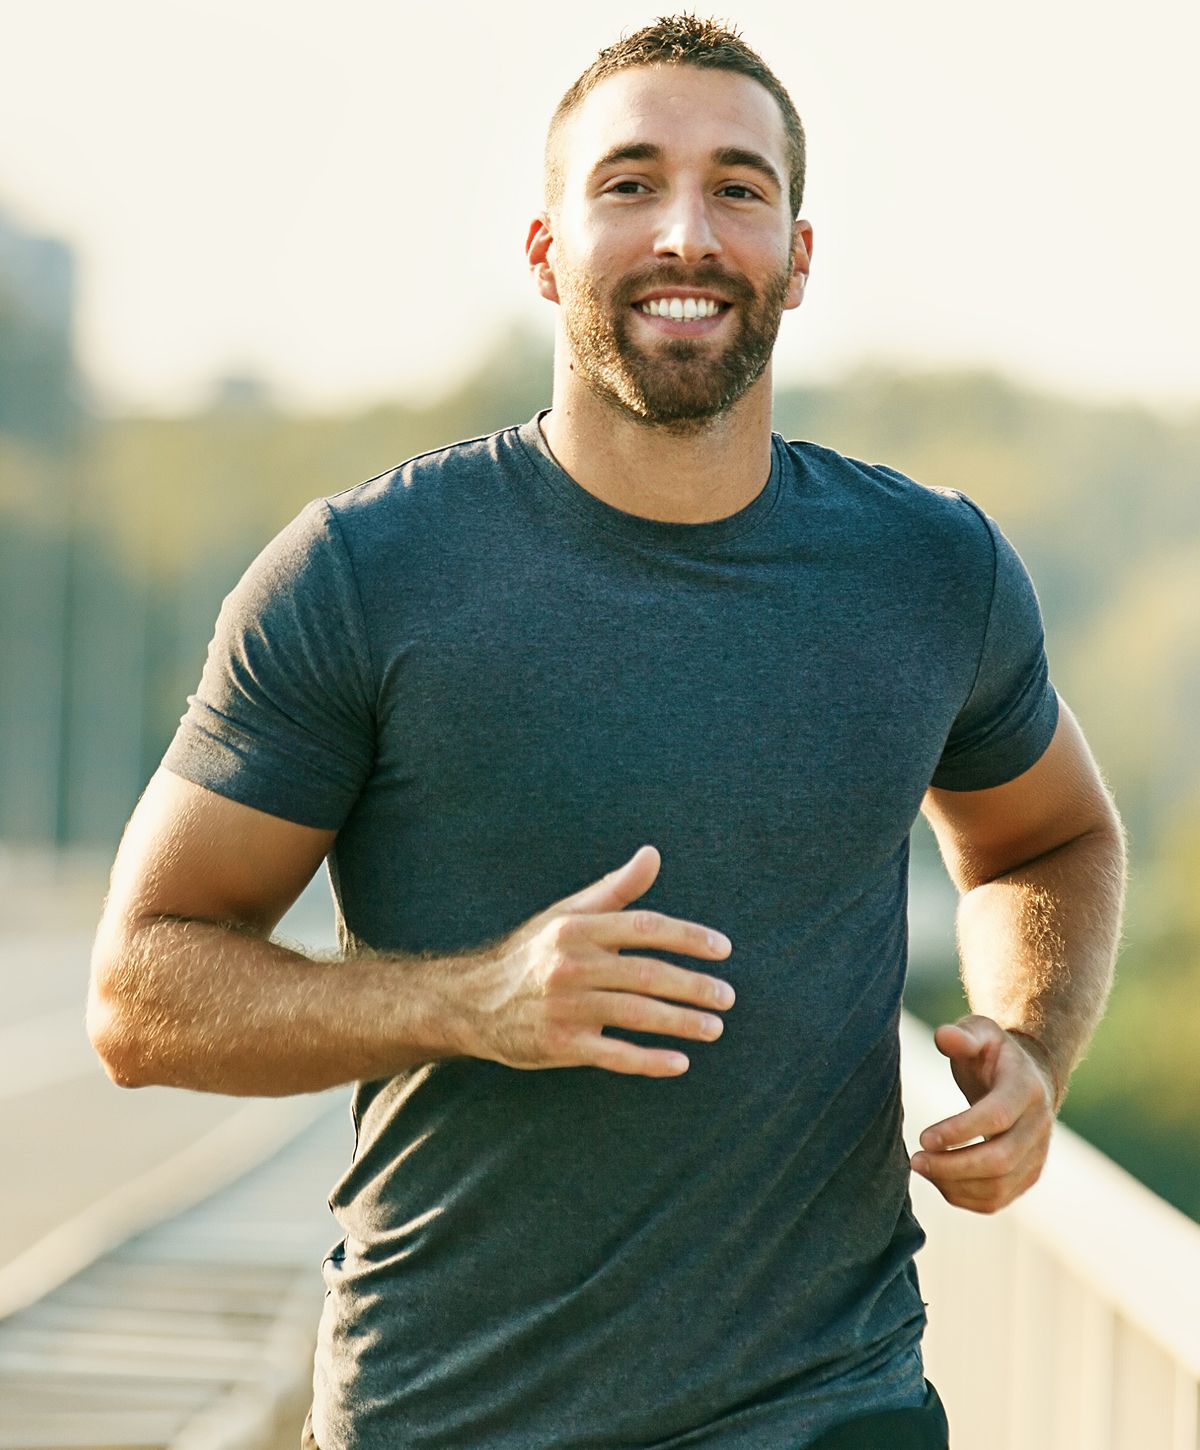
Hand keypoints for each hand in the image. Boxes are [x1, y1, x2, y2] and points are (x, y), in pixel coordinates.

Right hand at [452, 845, 734, 1077]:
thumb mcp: (568, 914)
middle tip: (728, 996)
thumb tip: (653, 853)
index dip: (688, 936)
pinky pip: (614, 1055)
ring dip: (681, 1023)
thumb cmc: (535, 953)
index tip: (723, 949)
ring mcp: (566, 1007)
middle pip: (647, 974)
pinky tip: (680, 1063)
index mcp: (576, 928)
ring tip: (715, 1027)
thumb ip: (616, 889)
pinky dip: (649, 1061)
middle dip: (694, 986)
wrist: (474, 1002)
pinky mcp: (561, 1045)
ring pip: (636, 1014)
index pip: (644, 927)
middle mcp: (570, 965)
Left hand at [910, 1014, 1055, 1213]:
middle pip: (1000, 1160)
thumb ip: (962, 1035)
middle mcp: (1039, 1125)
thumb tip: (944, 1037)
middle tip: (915, 1160)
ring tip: (921, 1168)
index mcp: (1026, 1088)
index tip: (923, 1137)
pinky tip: (938, 1180)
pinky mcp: (1028, 1176)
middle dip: (952, 1165)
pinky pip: (998, 1200)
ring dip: (955, 1185)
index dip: (960, 1131)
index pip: (997, 1117)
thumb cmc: (992, 1053)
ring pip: (999, 1186)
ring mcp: (1037, 1155)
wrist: (1026, 1078)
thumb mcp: (980, 1032)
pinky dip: (964, 1197)